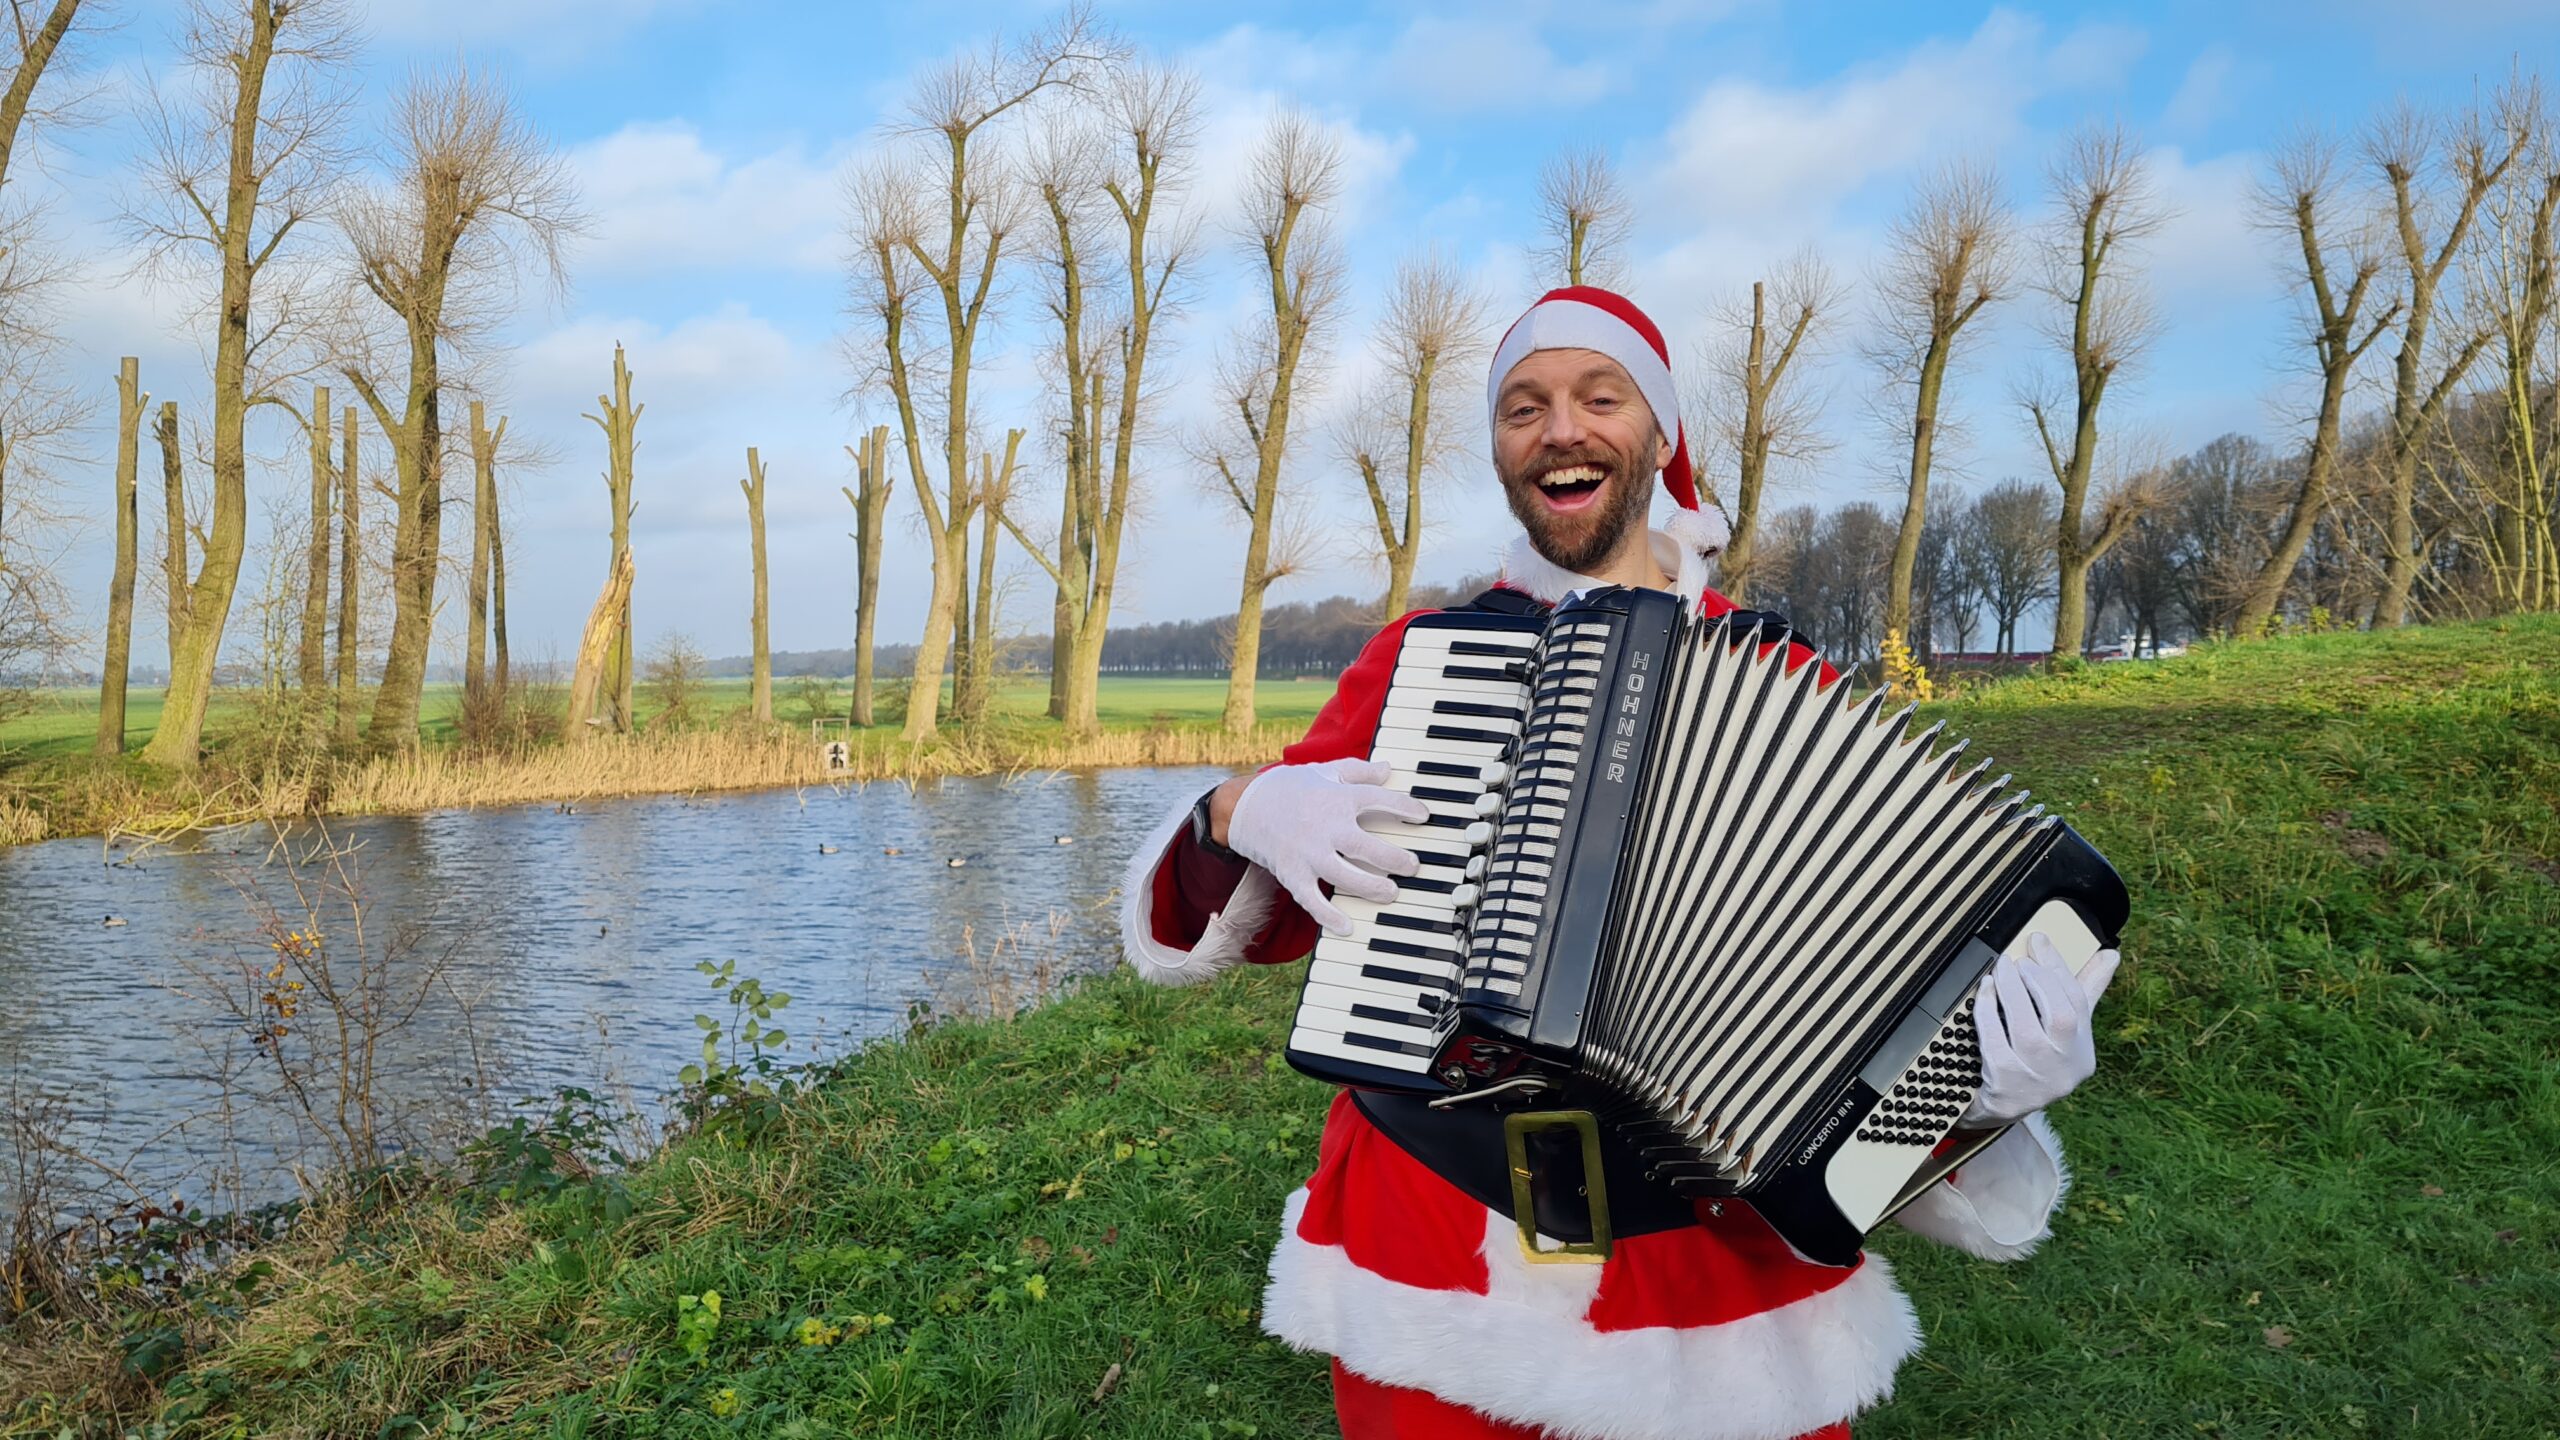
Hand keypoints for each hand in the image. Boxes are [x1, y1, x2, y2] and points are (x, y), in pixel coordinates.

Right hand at [1223, 758, 1427, 935]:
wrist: (1246, 806)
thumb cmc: (1291, 788)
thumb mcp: (1325, 771)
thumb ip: (1359, 770)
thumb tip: (1388, 768)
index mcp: (1337, 797)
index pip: (1379, 800)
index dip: (1405, 808)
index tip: (1423, 816)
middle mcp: (1325, 826)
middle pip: (1366, 846)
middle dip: (1394, 859)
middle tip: (1412, 866)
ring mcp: (1308, 853)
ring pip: (1345, 876)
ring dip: (1371, 887)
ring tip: (1390, 891)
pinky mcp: (1293, 873)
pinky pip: (1312, 899)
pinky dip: (1328, 915)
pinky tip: (1347, 926)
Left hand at [1964, 932, 2122, 1126]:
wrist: (2003, 1105)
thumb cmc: (2038, 1058)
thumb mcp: (2064, 1032)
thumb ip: (2084, 992)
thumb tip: (2111, 955)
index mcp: (2083, 1051)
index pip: (2078, 1003)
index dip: (2058, 968)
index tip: (2039, 940)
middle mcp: (2065, 1067)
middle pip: (2060, 1018)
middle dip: (2038, 982)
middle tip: (2018, 961)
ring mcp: (2036, 1078)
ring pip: (2026, 1028)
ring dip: (2011, 991)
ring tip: (2000, 969)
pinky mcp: (2005, 1082)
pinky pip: (1995, 1039)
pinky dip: (1988, 1010)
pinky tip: (1984, 991)